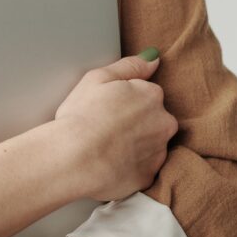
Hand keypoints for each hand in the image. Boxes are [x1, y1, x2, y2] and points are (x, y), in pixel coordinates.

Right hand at [54, 49, 177, 202]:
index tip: (107, 110)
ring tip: (105, 150)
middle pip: (154, 121)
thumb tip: (154, 58)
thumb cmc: (81, 117)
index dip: (125, 103)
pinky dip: (128, 169)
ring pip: (149, 147)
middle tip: (106, 130)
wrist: (73, 159)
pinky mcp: (147, 178)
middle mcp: (163, 123)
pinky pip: (140, 171)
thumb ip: (130, 65)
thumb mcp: (97, 78)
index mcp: (151, 96)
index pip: (147, 95)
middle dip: (136, 125)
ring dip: (134, 148)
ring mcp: (158, 153)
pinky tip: (107, 166)